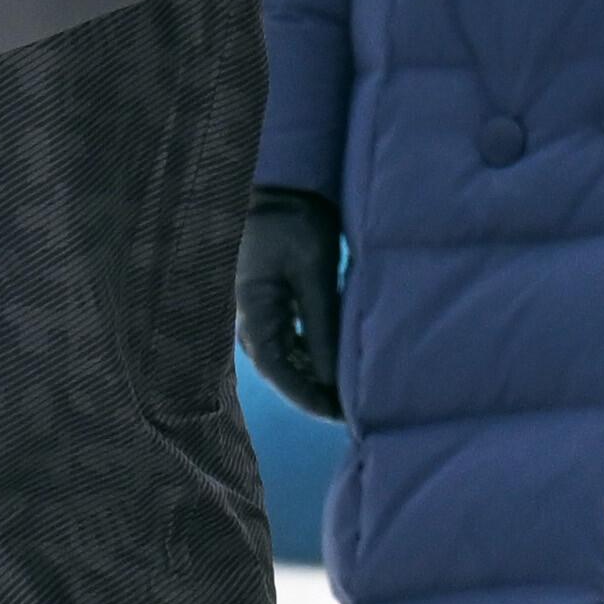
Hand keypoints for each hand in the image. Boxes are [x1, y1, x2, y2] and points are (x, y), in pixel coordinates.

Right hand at [237, 191, 345, 422]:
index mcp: (254, 311)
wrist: (280, 188)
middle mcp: (250, 317)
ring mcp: (259, 309)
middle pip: (281, 369)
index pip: (278, 370)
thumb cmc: (292, 222)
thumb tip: (330, 373)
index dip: (308, 396)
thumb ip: (321, 322)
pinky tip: (338, 366)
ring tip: (350, 395)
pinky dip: (313, 355)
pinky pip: (291, 338)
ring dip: (314, 376)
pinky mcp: (273, 300)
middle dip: (314, 392)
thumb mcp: (312, 271)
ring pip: (287, 357)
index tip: (339, 415)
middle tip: (353, 413)